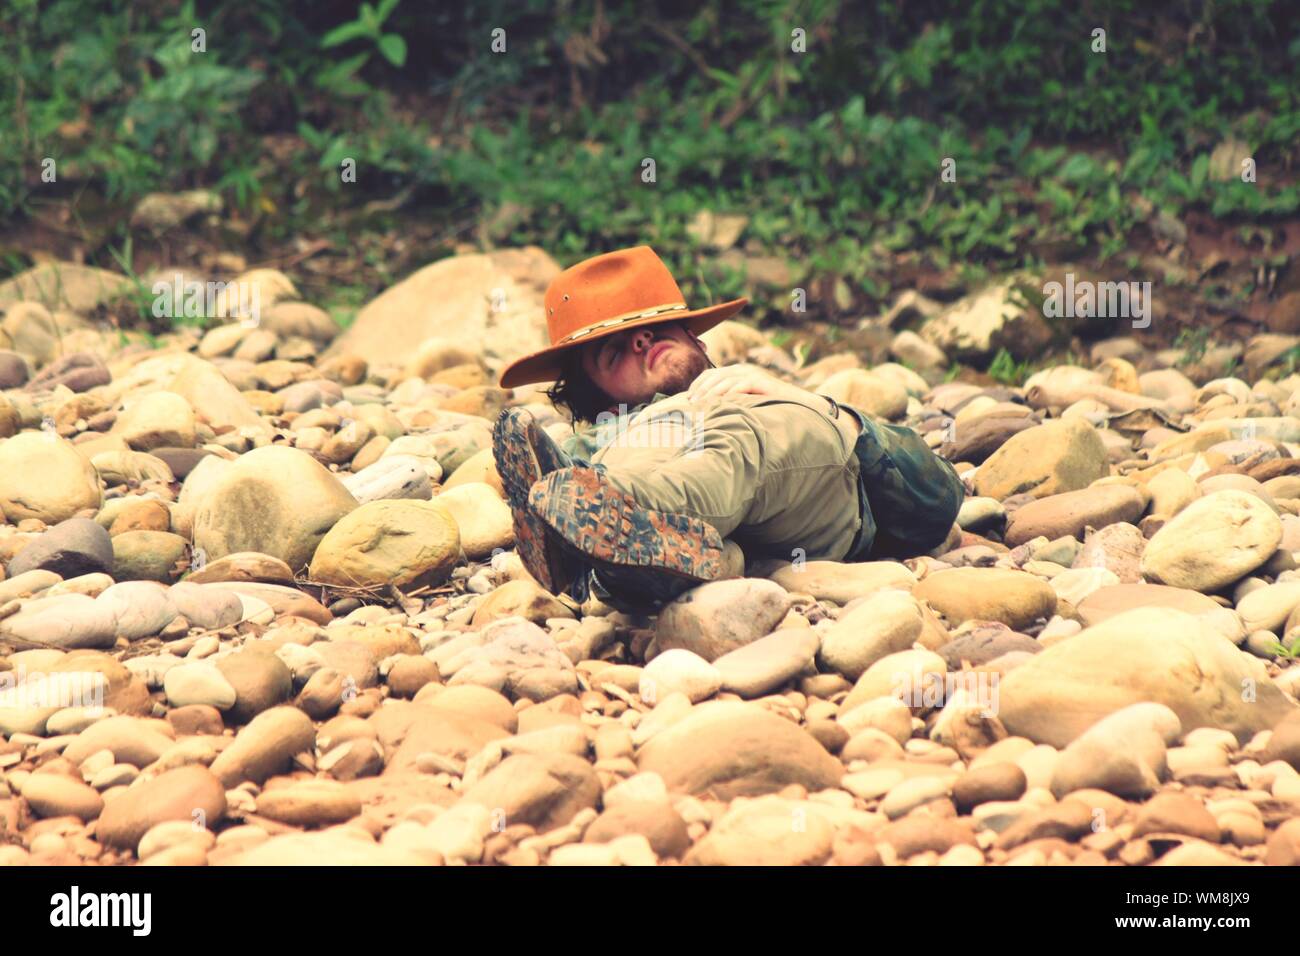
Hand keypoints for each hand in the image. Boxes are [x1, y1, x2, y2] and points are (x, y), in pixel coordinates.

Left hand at [686, 364, 817, 406]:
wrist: (793, 402)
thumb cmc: (765, 405)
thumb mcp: (742, 401)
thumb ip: (727, 401)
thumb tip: (705, 412)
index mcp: (733, 373)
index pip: (709, 374)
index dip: (696, 385)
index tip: (687, 399)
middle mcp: (740, 370)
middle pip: (714, 376)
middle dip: (701, 390)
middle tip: (691, 403)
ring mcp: (751, 374)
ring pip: (725, 380)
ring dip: (711, 392)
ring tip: (702, 404)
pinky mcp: (761, 381)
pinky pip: (742, 385)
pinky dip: (730, 393)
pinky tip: (722, 403)